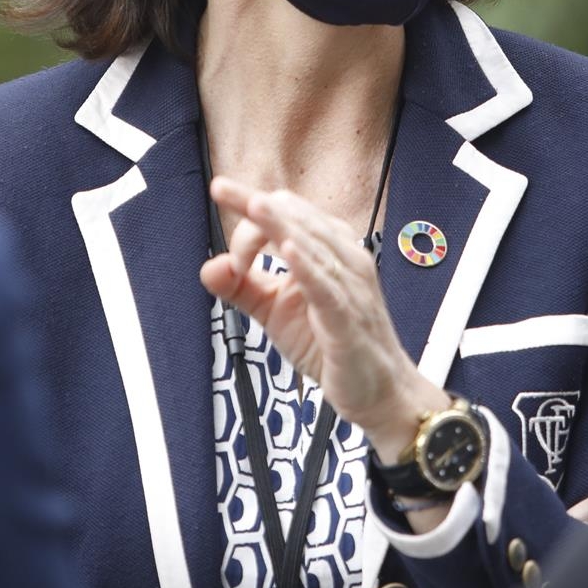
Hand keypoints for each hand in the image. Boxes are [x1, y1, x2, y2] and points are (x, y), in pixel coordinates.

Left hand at [201, 177, 449, 461]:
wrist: (378, 391)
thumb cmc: (329, 344)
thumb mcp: (275, 312)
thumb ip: (242, 288)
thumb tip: (209, 266)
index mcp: (327, 249)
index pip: (286, 210)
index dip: (248, 221)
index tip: (234, 261)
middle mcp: (343, 257)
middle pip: (296, 216)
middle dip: (254, 205)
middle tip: (221, 196)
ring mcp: (350, 286)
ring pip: (312, 244)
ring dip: (278, 224)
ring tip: (252, 204)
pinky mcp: (348, 318)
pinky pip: (327, 287)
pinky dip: (306, 267)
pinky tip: (287, 250)